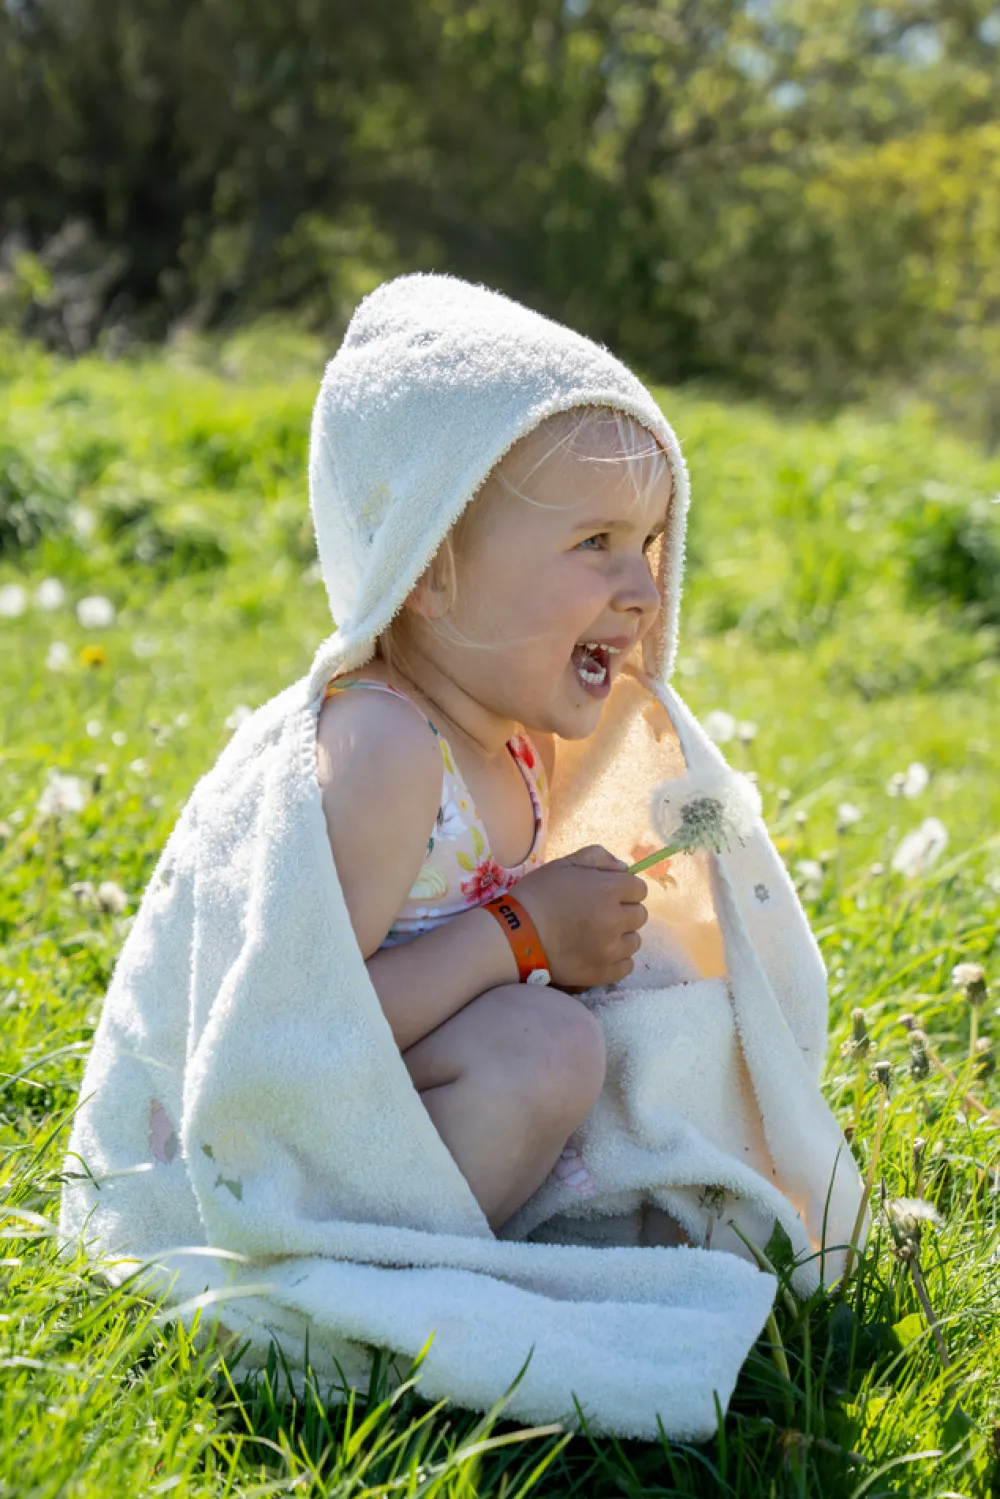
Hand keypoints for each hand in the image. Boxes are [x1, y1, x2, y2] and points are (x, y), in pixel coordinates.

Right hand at [513, 845, 648, 990]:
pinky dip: (616, 960)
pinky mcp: (602, 973)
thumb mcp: (564, 864)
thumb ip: (597, 858)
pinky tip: (598, 953)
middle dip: (623, 912)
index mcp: (607, 890)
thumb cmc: (537, 895)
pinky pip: (626, 966)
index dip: (624, 889)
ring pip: (634, 941)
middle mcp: (614, 920)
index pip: (639, 888)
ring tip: (596, 936)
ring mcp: (610, 950)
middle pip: (639, 915)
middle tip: (599, 915)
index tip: (607, 893)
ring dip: (620, 937)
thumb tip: (624, 868)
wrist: (513, 936)